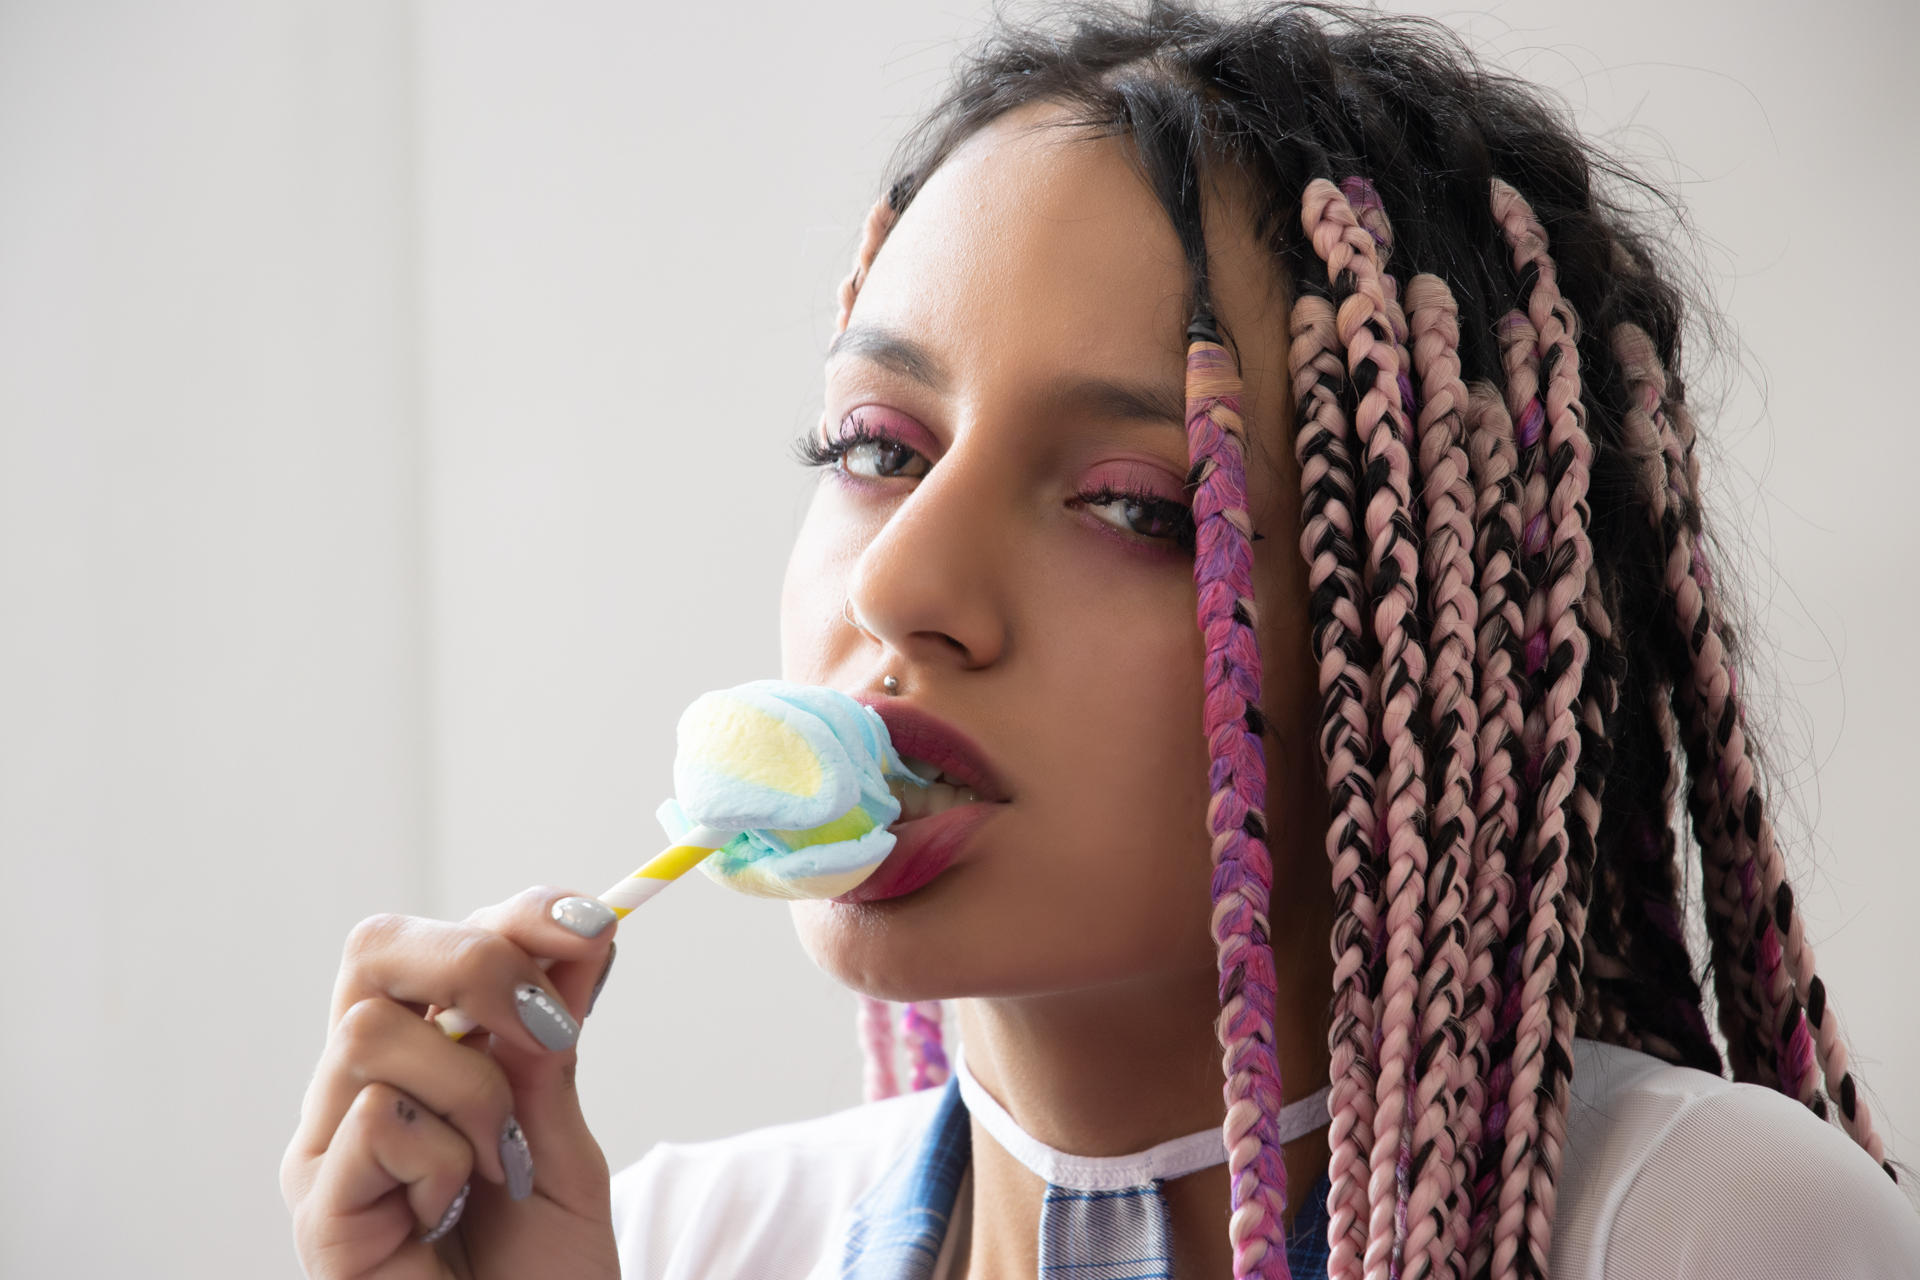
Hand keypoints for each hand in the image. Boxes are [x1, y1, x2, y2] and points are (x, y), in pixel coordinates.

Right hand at [282, 886, 621, 1278]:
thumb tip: (579, 933)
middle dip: (476, 964)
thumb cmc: (541, 1276)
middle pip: (373, 950)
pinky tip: (449, 1212)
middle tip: (548, 1032)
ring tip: (498, 1164)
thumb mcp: (562, 1139)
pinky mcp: (317, 1211)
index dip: (513, 914)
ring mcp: (327, 1150)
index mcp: (417, 1062)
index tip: (591, 926)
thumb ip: (552, 1048)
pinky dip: (442, 1158)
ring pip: (371, 1032)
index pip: (437, 939)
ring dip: (471, 1089)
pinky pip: (374, 1122)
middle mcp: (357, 1092)